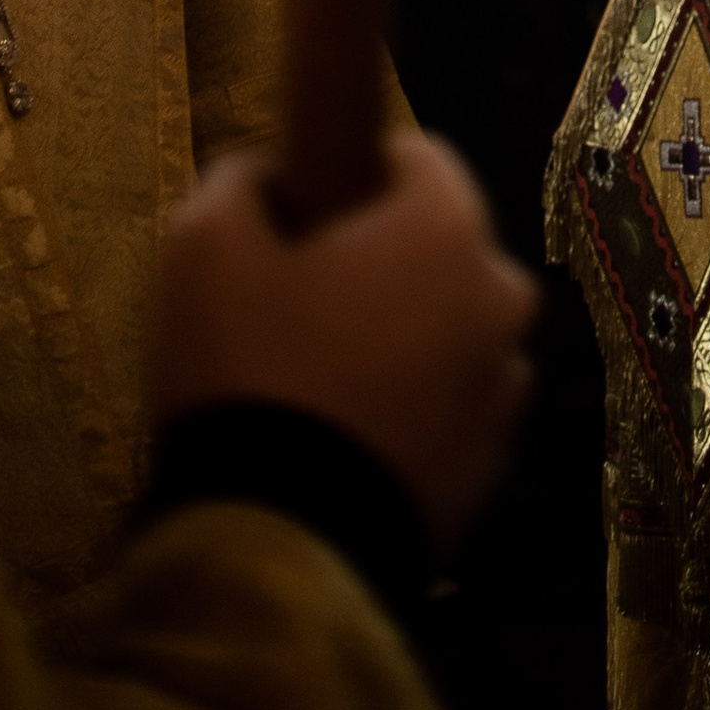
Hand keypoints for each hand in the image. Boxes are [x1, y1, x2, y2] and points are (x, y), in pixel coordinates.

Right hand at [155, 132, 535, 553]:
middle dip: (383, 262)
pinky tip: (346, 439)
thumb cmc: (251, 372)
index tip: (302, 212)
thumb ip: (240, 181)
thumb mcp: (206, 248)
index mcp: (448, 228)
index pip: (418, 158)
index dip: (353, 170)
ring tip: (321, 382)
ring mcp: (503, 390)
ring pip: (451, 331)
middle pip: (442, 248)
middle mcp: (500, 297)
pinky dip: (413, 410)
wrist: (280, 551)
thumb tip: (264, 174)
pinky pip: (451, 409)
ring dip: (404, 339)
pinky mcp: (492, 469)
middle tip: (303, 303)